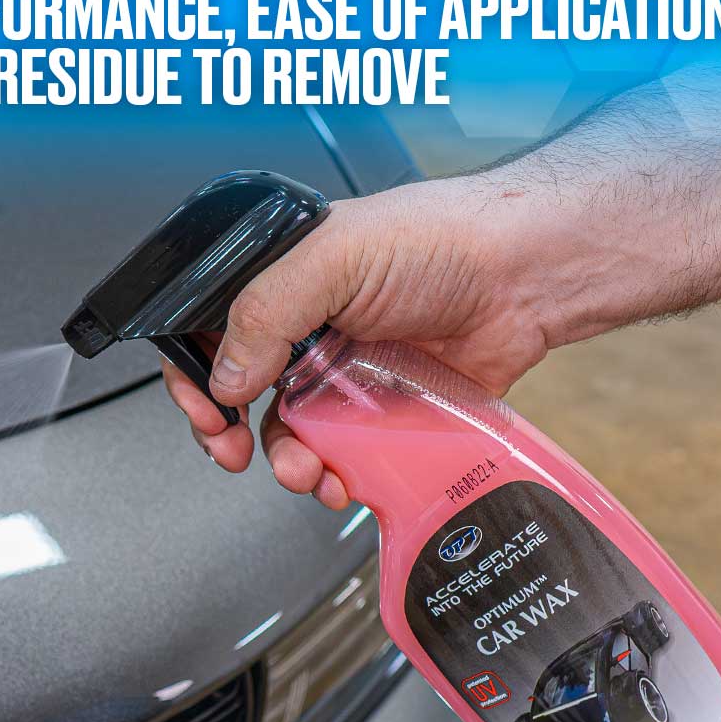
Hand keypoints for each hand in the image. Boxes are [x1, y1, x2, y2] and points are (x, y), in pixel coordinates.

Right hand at [160, 174, 553, 508]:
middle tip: (231, 449)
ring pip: (291, 434)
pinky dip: (336, 478)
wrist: (524, 278)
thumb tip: (225, 375)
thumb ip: (267, 310)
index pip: (211, 334)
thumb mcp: (335, 256)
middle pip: (242, 395)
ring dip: (287, 462)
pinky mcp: (384, 414)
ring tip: (303, 470)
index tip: (205, 409)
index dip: (196, 376)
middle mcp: (308, 330)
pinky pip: (344, 457)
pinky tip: (341, 481)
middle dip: (229, 432)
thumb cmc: (441, 240)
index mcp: (284, 284)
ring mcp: (344, 375)